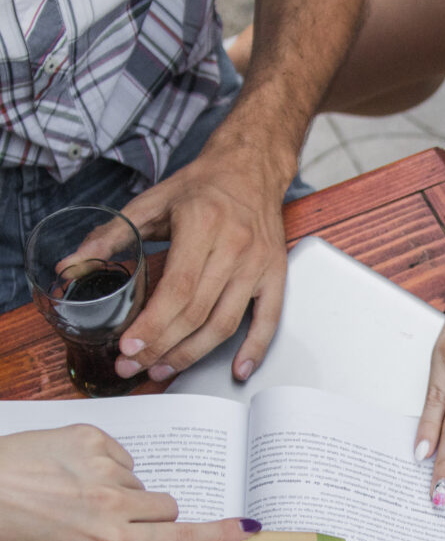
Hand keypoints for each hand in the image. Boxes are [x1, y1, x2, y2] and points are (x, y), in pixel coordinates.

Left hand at [0, 426, 257, 540]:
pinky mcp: (90, 435)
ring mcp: (102, 466)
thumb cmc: (11, 534)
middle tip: (114, 520)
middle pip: (168, 506)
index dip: (217, 534)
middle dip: (152, 515)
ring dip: (118, 490)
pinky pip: (120, 455)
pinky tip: (66, 473)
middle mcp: (112, 503)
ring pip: (141, 481)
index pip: (180, 538)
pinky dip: (101, 464)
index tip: (247, 529)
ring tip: (70, 495)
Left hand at [111, 138, 292, 383]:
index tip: (129, 348)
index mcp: (202, 225)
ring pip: (225, 323)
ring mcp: (258, 265)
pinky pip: (268, 320)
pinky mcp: (275, 276)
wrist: (251, 169)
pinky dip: (254, 349)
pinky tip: (236, 371)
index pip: (177, 289)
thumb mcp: (151, 201)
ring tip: (165, 369)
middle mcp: (234, 247)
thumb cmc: (203, 187)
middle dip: (162, 346)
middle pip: (197, 312)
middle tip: (136, 366)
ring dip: (193, 354)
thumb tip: (73, 265)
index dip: (153, 325)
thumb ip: (111, 234)